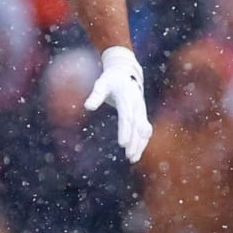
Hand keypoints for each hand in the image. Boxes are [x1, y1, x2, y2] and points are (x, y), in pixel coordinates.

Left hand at [84, 46, 152, 162]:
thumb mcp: (101, 84)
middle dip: (134, 142)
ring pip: (143, 130)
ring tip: (133, 159)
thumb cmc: (111, 80)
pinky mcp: (142, 115)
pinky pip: (145, 130)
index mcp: (127, 98)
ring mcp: (141, 111)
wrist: (127, 73)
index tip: (123, 144)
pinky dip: (142, 142)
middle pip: (137, 126)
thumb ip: (95, 95)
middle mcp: (137, 105)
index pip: (127, 117)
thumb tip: (87, 107)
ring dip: (140, 145)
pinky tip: (137, 153)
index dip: (125, 131)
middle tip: (129, 156)